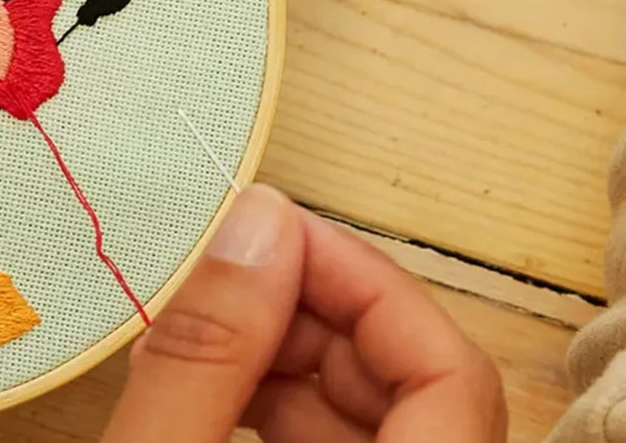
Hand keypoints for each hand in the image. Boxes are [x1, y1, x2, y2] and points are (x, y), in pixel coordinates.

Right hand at [100, 185, 506, 441]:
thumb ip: (207, 358)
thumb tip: (255, 221)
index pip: (450, 371)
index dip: (362, 283)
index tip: (266, 230)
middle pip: (404, 380)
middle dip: (302, 311)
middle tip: (208, 274)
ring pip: (362, 413)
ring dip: (276, 357)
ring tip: (183, 332)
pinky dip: (266, 407)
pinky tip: (197, 389)